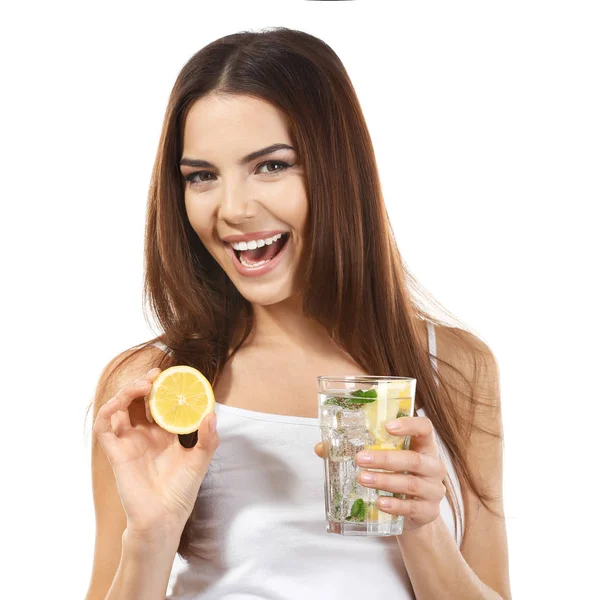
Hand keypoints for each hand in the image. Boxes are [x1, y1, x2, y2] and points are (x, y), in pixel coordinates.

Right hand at [93, 368, 218, 537]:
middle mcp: (144, 435)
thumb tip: (212, 414)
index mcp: (163, 434)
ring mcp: (128, 442)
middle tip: (157, 374)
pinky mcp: (115, 452)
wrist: (164, 518)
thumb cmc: (181, 492)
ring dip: (127, 391)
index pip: (159, 404)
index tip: (172, 375)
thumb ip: (208, 438)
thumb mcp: (200, 460)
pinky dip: (108, 410)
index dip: (162, 388)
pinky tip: (120, 402)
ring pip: (119, 408)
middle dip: (144, 384)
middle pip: (138, 401)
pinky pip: (104, 426)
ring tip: (144, 385)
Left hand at [314, 416, 446, 532]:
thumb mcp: (384, 461)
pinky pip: (411, 508)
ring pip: (411, 483)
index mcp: (424, 446)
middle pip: (414, 459)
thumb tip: (321, 448)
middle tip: (360, 458)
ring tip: (363, 479)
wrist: (415, 513)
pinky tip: (379, 502)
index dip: (409, 425)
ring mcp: (434, 490)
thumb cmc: (398, 476)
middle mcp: (433, 466)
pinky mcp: (429, 512)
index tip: (387, 426)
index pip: (425, 428)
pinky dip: (394, 505)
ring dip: (385, 480)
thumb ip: (358, 450)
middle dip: (385, 458)